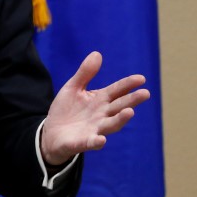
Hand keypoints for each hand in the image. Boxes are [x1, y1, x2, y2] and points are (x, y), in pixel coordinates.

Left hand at [40, 51, 149, 165]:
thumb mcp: (73, 88)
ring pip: (110, 125)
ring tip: (130, 112)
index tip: (141, 78)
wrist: (51, 133)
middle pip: (119, 107)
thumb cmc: (66, 110)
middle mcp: (101, 115)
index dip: (128, 84)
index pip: (116, 91)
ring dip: (120, 120)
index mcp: (100, 100)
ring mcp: (93, 129)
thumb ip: (85, 73)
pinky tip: (101, 140)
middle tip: (145, 93)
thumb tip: (97, 53)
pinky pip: (90, 143)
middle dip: (131, 101)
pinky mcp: (81, 142)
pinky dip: (96, 142)